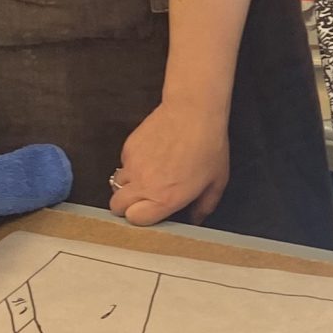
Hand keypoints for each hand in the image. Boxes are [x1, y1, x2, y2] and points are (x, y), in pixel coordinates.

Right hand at [110, 102, 228, 225]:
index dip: (141, 218)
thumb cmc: (209, 147)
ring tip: (145, 179)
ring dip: (127, 187)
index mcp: (165, 198)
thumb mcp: (216, 182)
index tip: (151, 213)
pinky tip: (150, 157)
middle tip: (142, 200)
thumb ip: (204, 207)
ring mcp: (132, 165)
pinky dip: (131, 166)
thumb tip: (195, 220)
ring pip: (116, 185)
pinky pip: (122, 164)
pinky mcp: (128, 148)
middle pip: (116, 207)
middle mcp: (143, 185)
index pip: (135, 220)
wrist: (194, 111)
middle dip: (126, 207)